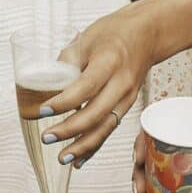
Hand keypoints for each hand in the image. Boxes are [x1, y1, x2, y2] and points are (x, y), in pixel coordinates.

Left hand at [40, 0, 158, 164]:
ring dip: (83, 145)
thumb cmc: (115, 32)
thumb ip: (65, 62)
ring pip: (105, 127)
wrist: (148, 33)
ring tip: (63, 158)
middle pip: (96, 113)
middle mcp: (122, 82)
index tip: (43, 110)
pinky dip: (94, 146)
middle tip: (46, 137)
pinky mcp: (126, 106)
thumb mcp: (86, 38)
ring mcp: (127, 97)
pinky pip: (109, 129)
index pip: (86, 86)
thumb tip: (44, 86)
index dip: (64, 102)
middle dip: (70, 130)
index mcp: (110, 61)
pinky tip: (79, 160)